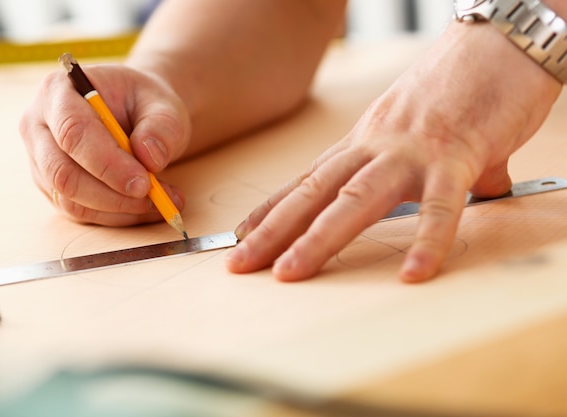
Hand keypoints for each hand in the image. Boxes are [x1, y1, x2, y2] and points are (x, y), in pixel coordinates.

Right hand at [20, 64, 190, 225]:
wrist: (136, 113)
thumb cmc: (144, 103)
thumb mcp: (163, 105)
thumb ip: (162, 127)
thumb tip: (150, 159)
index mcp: (58, 91)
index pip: (72, 133)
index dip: (108, 163)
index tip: (144, 182)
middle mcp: (38, 127)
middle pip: (63, 173)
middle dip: (112, 194)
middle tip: (155, 197)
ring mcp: (41, 161)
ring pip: (71, 200)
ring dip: (120, 209)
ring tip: (163, 201)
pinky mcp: (52, 189)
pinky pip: (81, 213)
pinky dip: (119, 216)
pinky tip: (149, 207)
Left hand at [226, 22, 561, 282]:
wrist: (499, 42)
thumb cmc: (461, 85)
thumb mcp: (422, 131)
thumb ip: (431, 172)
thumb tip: (462, 198)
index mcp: (363, 142)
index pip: (307, 181)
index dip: (272, 211)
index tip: (242, 237)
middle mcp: (375, 146)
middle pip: (313, 193)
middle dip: (273, 231)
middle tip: (240, 263)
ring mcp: (411, 151)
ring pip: (354, 199)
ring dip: (318, 237)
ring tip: (290, 272)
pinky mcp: (456, 155)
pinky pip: (440, 205)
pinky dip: (427, 240)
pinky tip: (412, 273)